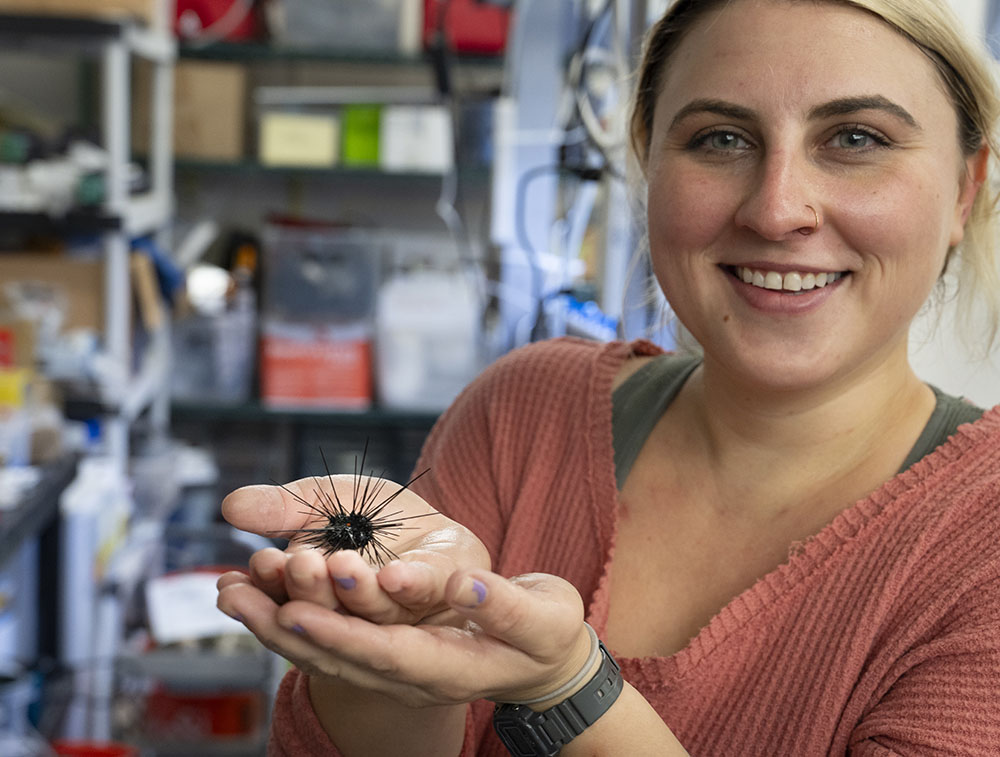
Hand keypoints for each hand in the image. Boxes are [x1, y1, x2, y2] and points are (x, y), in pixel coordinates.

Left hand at [217, 564, 594, 709]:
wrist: (544, 663)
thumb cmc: (547, 635)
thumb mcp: (542, 618)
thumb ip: (501, 603)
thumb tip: (460, 581)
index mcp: (447, 667)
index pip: (383, 652)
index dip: (338, 633)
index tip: (295, 608)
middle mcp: (411, 676)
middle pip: (339, 657)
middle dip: (285, 628)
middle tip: (237, 594)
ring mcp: (396, 669)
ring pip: (326, 653)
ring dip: (276, 625)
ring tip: (231, 591)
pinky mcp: (387, 653)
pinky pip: (332, 640)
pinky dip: (294, 620)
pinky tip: (264, 595)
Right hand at [219, 473, 490, 624]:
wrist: (431, 521)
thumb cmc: (369, 518)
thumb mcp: (323, 500)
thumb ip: (283, 507)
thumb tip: (230, 506)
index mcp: (317, 599)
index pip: (281, 603)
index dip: (259, 595)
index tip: (233, 584)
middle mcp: (356, 615)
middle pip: (325, 613)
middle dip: (306, 589)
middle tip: (293, 564)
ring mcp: (400, 609)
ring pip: (372, 609)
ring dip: (354, 590)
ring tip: (340, 566)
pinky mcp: (441, 587)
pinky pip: (424, 590)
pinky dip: (408, 583)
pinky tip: (394, 576)